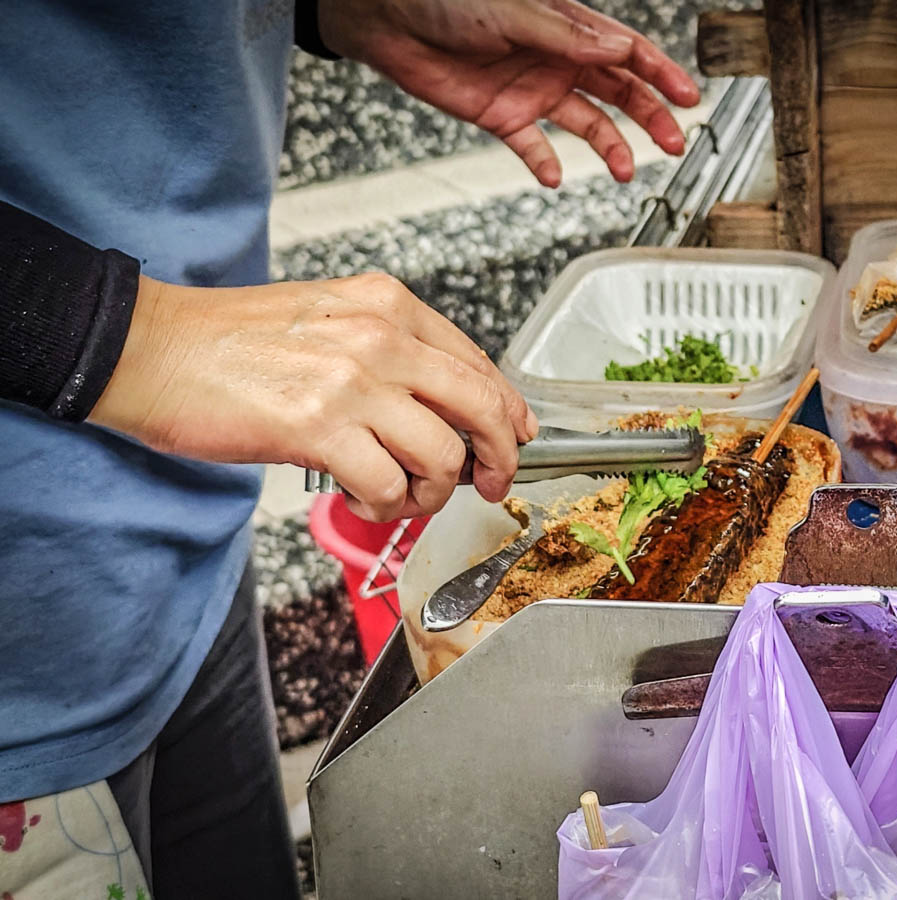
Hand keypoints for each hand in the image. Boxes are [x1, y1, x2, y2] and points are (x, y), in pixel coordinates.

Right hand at [89, 273, 536, 521]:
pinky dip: (384, 506)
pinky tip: (361, 496)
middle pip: (483, 407)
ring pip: (443, 455)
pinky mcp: (319, 428)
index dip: (509, 411)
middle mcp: (381, 336)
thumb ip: (393, 350)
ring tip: (400, 494)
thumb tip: (448, 404)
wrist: (153, 348)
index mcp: (388, 305)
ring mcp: (352, 381)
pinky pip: (390, 486)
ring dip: (430, 493)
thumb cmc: (232, 341)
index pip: (479, 363)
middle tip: (489, 484)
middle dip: (500, 457)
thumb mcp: (330, 317)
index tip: (516, 437)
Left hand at [317, 0, 699, 185]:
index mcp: (568, 28)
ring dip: (609, 147)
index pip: (627, 52)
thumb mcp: (515, 14)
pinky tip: (555, 177)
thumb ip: (569, 38)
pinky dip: (546, 162)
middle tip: (673, 142)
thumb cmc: (450, 0)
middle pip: (618, 92)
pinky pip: (533, 146)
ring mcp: (532, 89)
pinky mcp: (502, 116)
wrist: (389, 20)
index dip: (661, 74)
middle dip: (649, 117)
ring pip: (585, 123)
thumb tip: (621, 51)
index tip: (689, 99)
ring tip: (626, 170)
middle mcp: (557, 59)